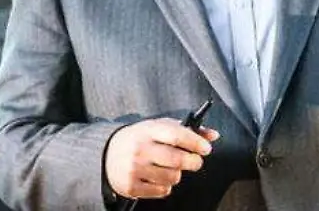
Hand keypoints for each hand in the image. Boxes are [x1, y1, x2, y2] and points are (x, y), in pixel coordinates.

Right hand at [105, 118, 219, 199]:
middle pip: (177, 160)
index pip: (177, 135)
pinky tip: (158, 177)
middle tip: (195, 161)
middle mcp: (141, 149)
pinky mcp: (131, 186)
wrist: (105, 153)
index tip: (206, 148)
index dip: (196, 143)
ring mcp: (135, 168)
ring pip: (172, 177)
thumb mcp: (158, 127)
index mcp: (148, 130)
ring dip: (178, 174)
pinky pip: (162, 190)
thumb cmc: (138, 139)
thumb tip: (213, 135)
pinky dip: (166, 186)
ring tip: (170, 168)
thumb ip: (186, 129)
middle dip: (193, 162)